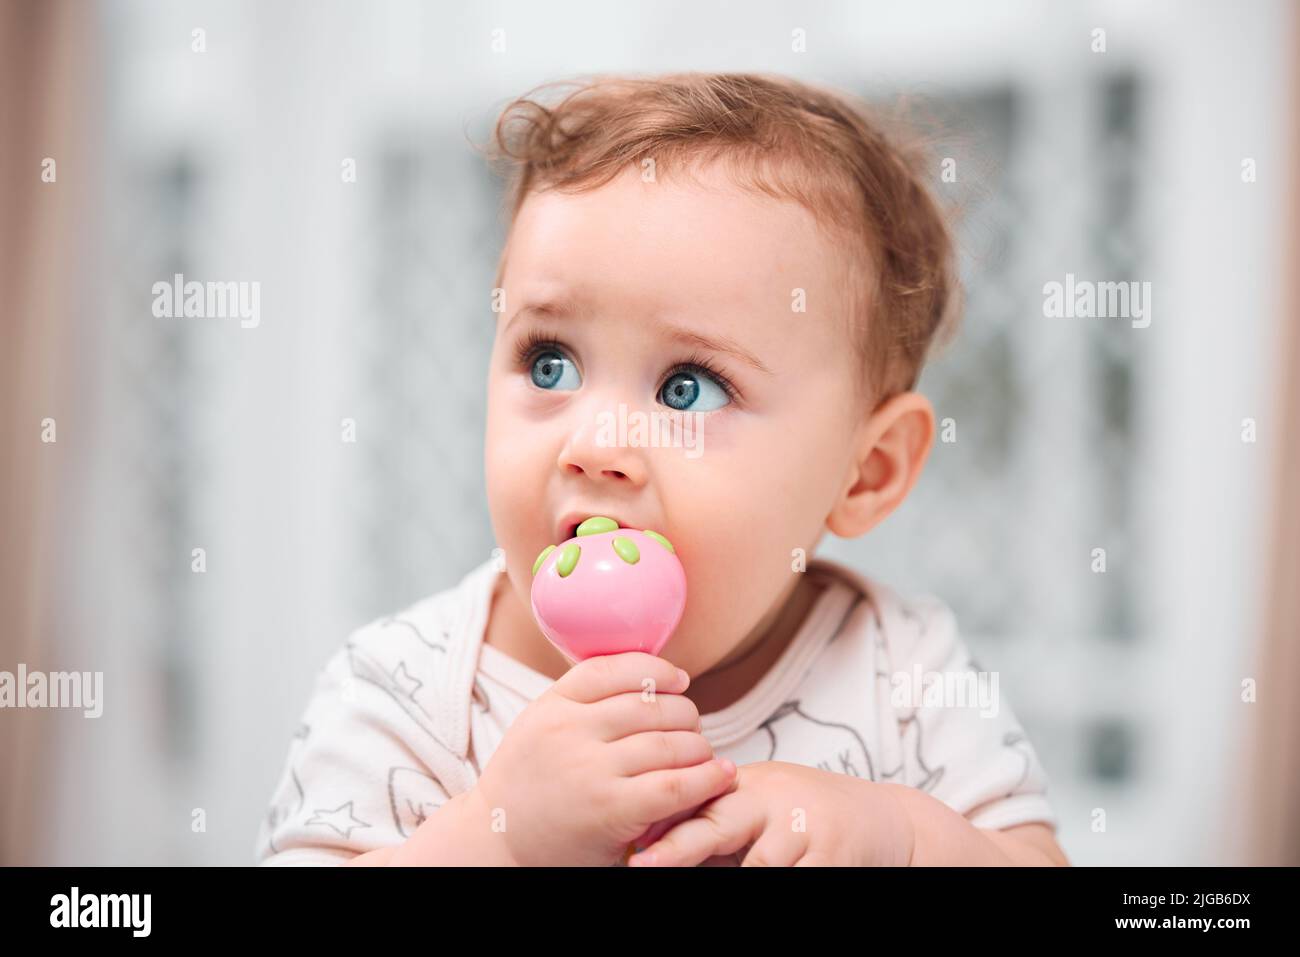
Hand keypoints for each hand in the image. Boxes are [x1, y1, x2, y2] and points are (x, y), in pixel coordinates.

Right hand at [472, 651, 736, 865]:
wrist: (496, 843)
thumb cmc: (527, 787)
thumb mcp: (539, 727)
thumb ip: (580, 703)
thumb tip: (648, 677)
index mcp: (552, 705)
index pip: (614, 668)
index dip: (657, 669)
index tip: (678, 680)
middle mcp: (569, 731)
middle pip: (651, 704)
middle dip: (685, 714)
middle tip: (692, 729)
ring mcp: (590, 769)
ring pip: (669, 741)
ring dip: (698, 746)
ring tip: (704, 755)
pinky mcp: (610, 809)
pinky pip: (675, 785)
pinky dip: (705, 778)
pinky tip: (719, 775)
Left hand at [626, 760, 914, 866]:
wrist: (887, 822)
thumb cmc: (811, 818)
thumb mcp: (764, 809)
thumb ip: (718, 824)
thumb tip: (652, 849)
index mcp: (749, 786)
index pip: (699, 804)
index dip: (665, 830)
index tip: (634, 854)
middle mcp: (774, 800)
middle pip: (718, 824)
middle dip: (679, 849)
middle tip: (644, 865)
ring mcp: (805, 828)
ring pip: (755, 867)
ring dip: (747, 873)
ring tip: (753, 863)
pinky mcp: (833, 858)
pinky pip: (792, 882)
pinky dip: (783, 883)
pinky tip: (787, 871)